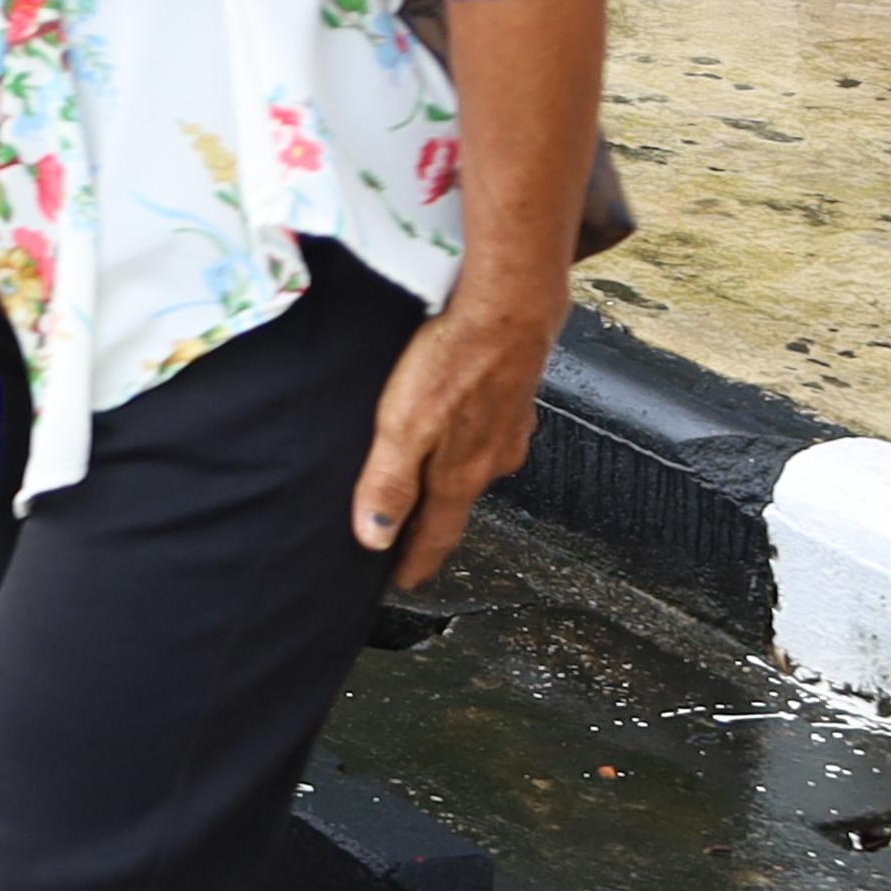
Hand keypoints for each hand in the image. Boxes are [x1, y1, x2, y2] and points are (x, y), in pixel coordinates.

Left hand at [349, 280, 560, 590]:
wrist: (508, 309)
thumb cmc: (452, 362)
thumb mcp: (403, 427)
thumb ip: (388, 484)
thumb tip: (374, 539)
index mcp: (460, 476)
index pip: (436, 535)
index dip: (416, 561)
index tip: (402, 582)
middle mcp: (491, 462)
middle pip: (455, 504)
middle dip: (432, 521)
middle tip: (407, 534)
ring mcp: (509, 431)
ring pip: (474, 468)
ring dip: (451, 479)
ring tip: (428, 481)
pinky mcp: (515, 400)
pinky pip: (487, 434)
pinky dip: (468, 441)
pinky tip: (458, 425)